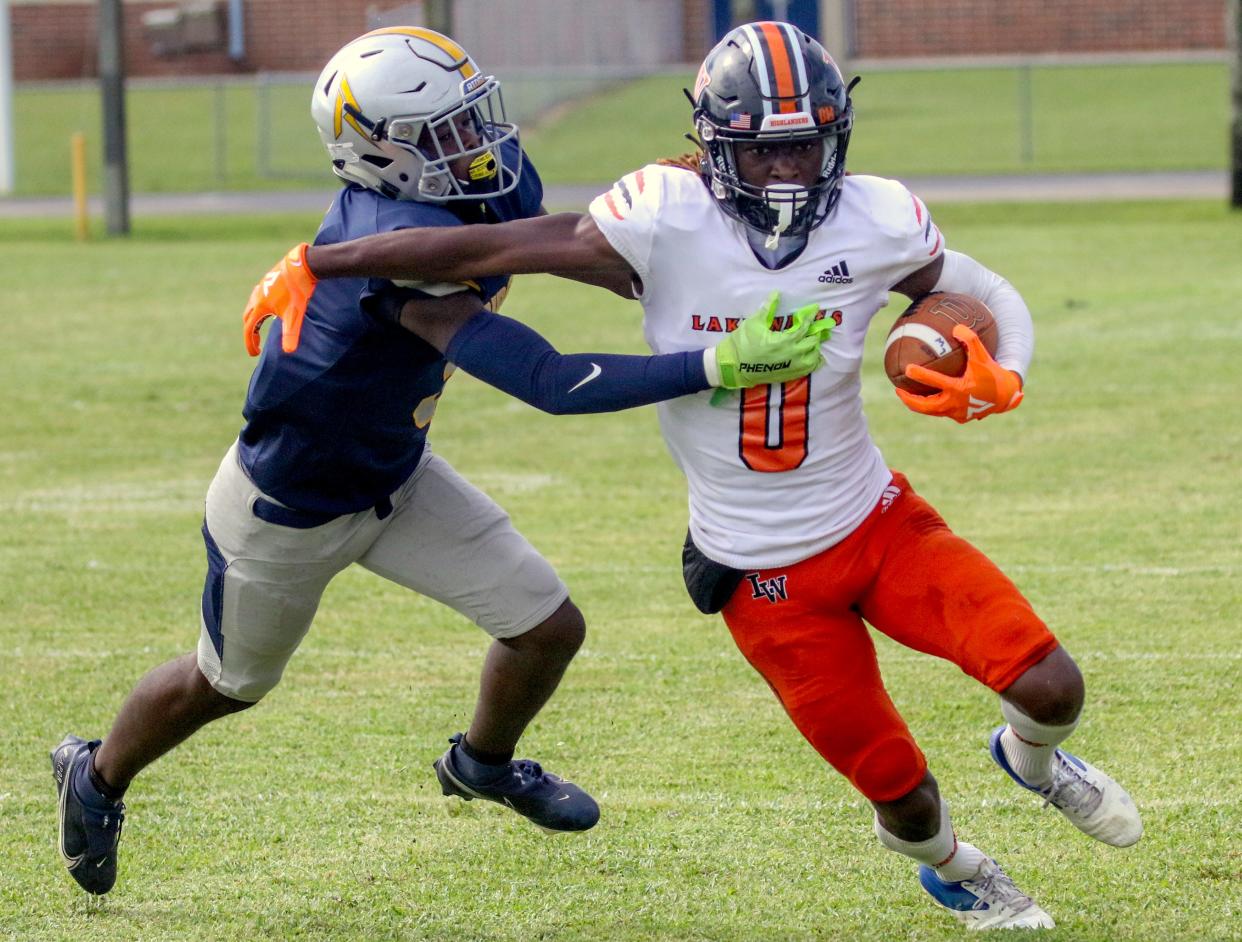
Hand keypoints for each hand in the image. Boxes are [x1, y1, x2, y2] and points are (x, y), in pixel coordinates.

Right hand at [243, 243, 317, 355]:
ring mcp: (260, 288)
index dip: (250, 343)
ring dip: (253, 320)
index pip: (249, 329)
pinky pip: (257, 297)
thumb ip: (290, 334)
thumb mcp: (294, 315)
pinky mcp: (267, 281)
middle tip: (257, 344)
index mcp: (260, 307)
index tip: (254, 354)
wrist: (301, 267)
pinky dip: (258, 308)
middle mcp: (256, 297)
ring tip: (260, 329)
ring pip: (251, 307)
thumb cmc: (297, 291)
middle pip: (247, 319)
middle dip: (250, 333)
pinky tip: (268, 309)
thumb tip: (288, 352)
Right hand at [708, 291, 831, 388]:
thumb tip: (776, 293)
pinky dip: (813, 362)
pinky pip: (807, 370)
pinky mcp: (788, 375)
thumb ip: (767, 308)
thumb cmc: (742, 343)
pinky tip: (813, 356)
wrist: (733, 367)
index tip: (815, 308)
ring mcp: (791, 368)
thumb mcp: (753, 323)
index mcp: (784, 342)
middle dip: (815, 332)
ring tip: (814, 340)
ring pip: (813, 358)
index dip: (810, 316)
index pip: (804, 327)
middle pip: (812, 343)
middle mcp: (791, 356)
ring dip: (815, 348)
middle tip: (816, 324)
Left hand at [896, 324, 1022, 421]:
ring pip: (930, 411)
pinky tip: (924, 398)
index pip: (936, 382)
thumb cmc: (992, 373)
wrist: (1006, 396)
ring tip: (906, 396)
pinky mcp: (959, 418)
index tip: (907, 369)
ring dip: (917, 404)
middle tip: (898, 390)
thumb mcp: (983, 355)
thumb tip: (956, 327)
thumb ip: (970, 340)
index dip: (921, 375)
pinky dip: (930, 406)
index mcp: (959, 389)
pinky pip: (940, 412)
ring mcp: (956, 413)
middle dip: (909, 399)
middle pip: (925, 406)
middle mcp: (955, 404)